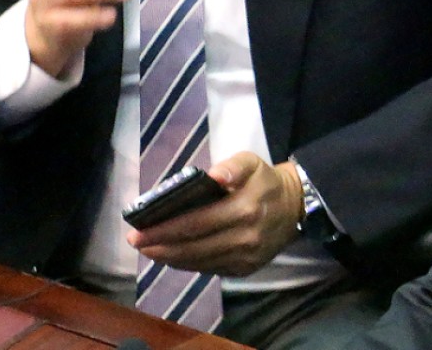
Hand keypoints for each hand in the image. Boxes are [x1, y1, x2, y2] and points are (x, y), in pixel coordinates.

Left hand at [128, 153, 304, 276]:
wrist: (296, 206)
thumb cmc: (265, 181)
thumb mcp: (251, 162)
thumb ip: (232, 166)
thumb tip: (212, 176)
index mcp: (244, 209)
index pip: (196, 223)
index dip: (165, 230)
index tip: (138, 232)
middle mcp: (245, 238)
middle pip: (194, 247)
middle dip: (160, 246)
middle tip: (136, 243)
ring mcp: (246, 257)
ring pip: (200, 262)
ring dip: (170, 258)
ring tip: (149, 250)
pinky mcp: (246, 269)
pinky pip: (210, 269)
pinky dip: (188, 264)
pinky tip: (173, 256)